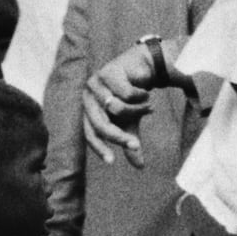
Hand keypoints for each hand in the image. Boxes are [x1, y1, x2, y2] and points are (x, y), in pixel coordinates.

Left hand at [82, 44, 157, 167]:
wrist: (144, 68)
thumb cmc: (132, 97)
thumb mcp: (131, 122)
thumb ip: (130, 142)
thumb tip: (139, 167)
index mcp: (89, 110)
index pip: (90, 133)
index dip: (99, 148)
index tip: (111, 162)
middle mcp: (88, 96)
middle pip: (101, 124)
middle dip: (120, 136)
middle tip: (136, 144)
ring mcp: (96, 82)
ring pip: (118, 108)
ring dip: (138, 110)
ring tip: (148, 105)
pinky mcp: (109, 71)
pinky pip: (128, 94)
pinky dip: (141, 97)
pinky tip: (146, 91)